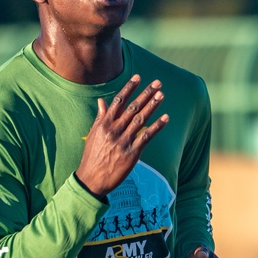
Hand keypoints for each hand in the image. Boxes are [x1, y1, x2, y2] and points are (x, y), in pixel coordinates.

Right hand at [75, 75, 167, 199]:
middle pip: (133, 108)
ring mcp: (123, 141)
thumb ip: (100, 117)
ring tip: (162, 95)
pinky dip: (157, 126)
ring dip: (152, 106)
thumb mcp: (94, 134)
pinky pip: (147, 137)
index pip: (119, 101)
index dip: (129, 88)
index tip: (139, 77)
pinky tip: (166, 118)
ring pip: (140, 119)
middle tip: (157, 83)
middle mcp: (114, 130)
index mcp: (105, 123)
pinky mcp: (132, 153)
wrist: (92, 179)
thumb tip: (101, 101)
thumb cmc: (93, 156)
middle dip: (146, 94)